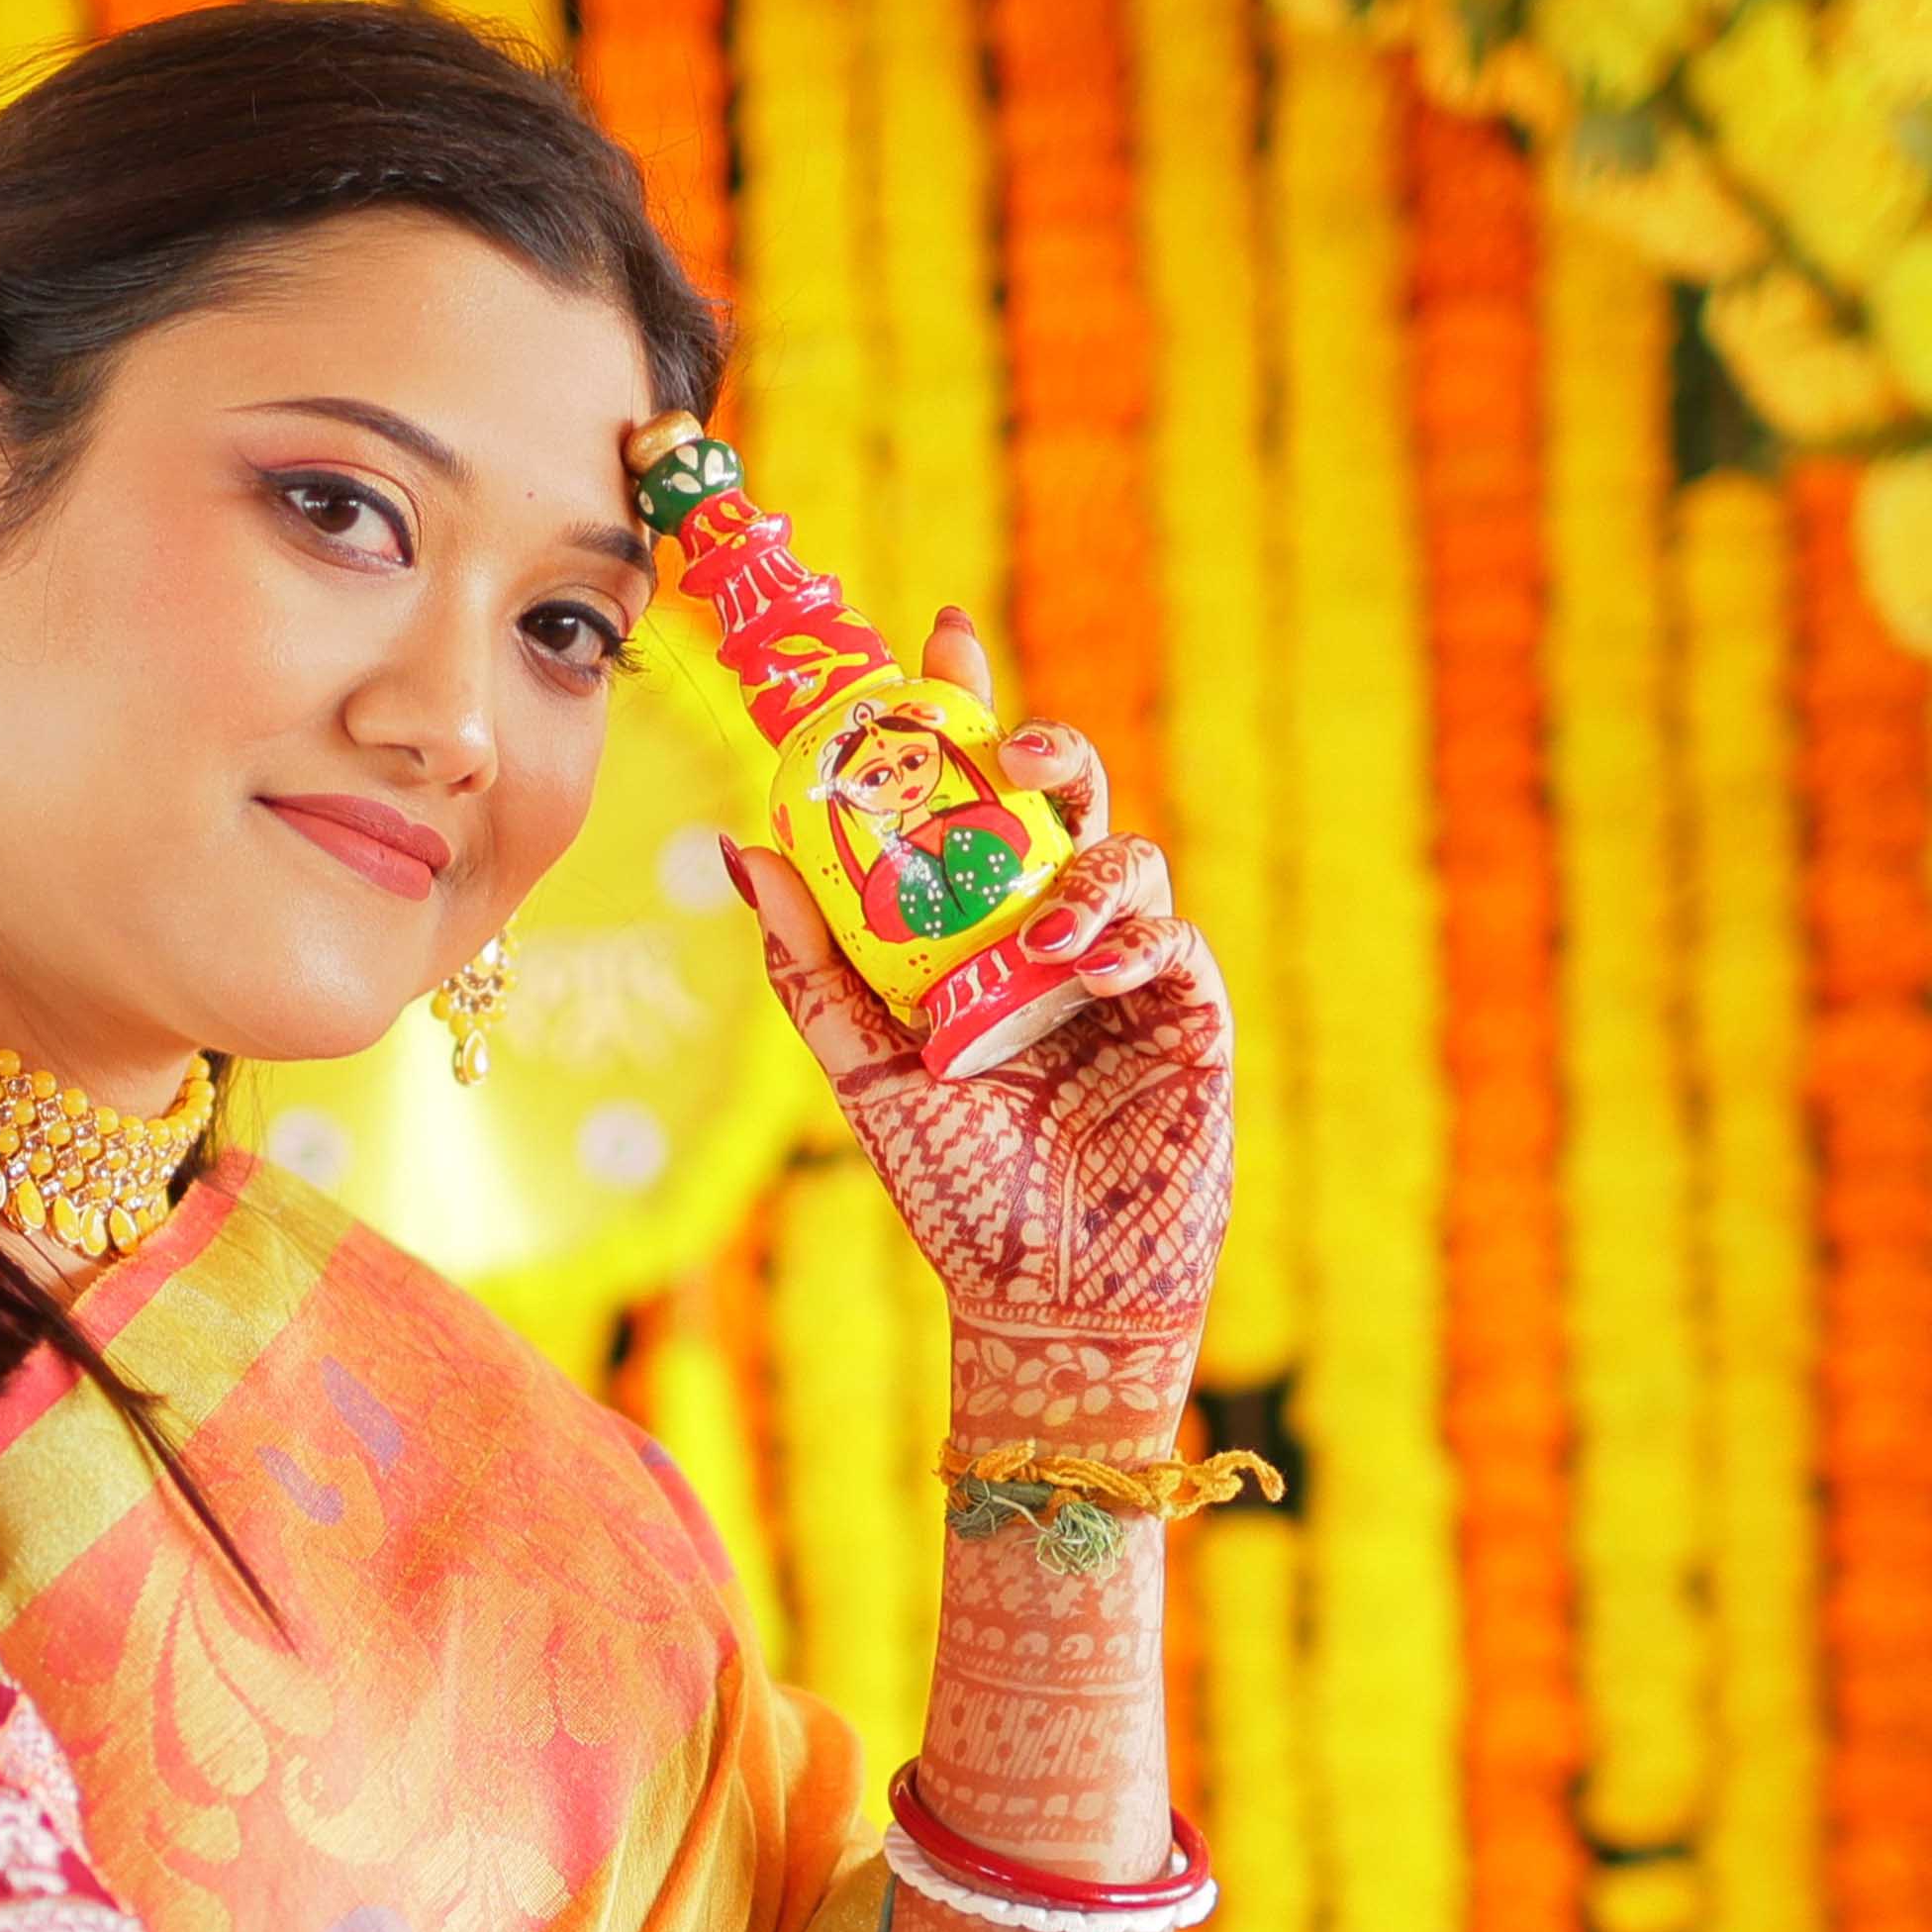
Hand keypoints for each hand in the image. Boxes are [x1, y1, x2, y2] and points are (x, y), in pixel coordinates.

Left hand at [723, 613, 1232, 1433]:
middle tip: (1011, 749)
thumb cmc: (956, 1192)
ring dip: (1086, 868)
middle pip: (1061, 799)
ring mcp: (1125, 968)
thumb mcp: (864, 1070)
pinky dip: (1132, 939)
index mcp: (974, 929)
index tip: (940, 637)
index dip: (961, 713)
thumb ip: (809, 966)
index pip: (969, 798)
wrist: (1043, 1295)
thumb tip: (742, 848)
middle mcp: (1051, 931)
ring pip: (1125, 854)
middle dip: (1042, 749)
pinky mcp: (1189, 1012)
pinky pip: (1169, 937)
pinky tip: (1092, 973)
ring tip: (1048, 932)